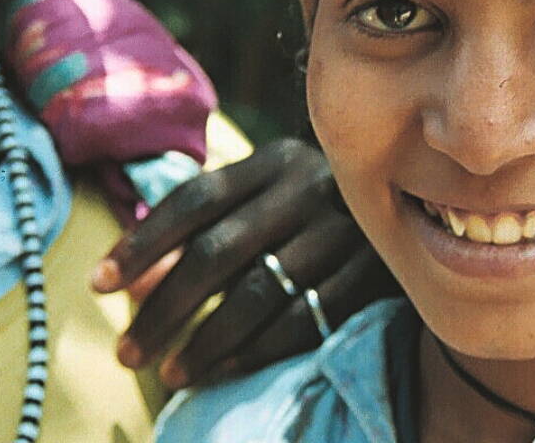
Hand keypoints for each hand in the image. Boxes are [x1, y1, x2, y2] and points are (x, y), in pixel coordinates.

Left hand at [91, 137, 398, 388]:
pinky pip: (303, 325)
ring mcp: (346, 234)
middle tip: (126, 350)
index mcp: (276, 160)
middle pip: (218, 252)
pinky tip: (220, 375)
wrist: (436, 209)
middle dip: (163, 308)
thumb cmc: (320, 212)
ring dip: (205, 341)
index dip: (142, 243)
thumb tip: (135, 281)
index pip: (194, 199)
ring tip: (167, 373)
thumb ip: (208, 229)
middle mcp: (310, 189)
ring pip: (258, 295)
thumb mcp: (269, 200)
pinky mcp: (374, 279)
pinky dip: (254, 354)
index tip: (98, 285)